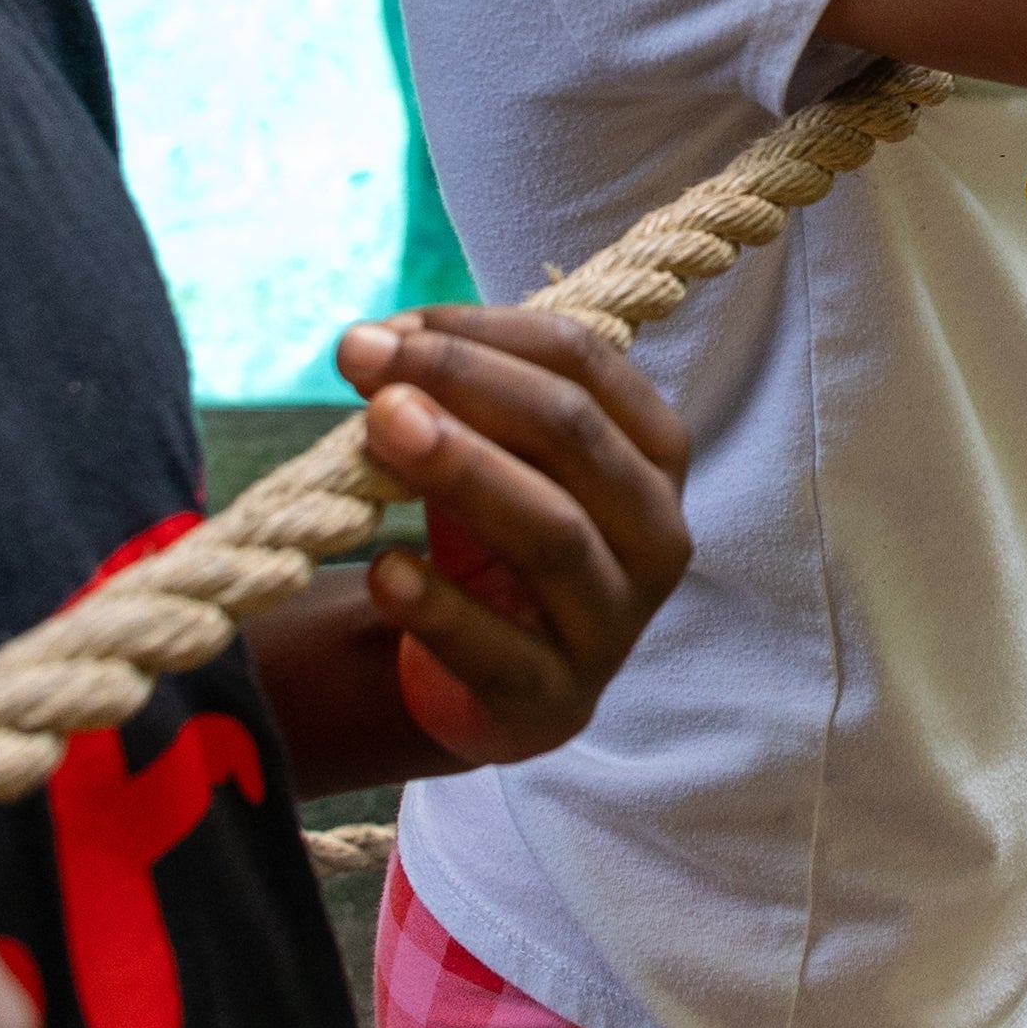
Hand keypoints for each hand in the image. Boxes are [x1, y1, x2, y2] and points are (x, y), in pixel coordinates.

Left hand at [268, 301, 695, 776]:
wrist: (496, 679)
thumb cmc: (501, 536)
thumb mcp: (498, 454)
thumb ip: (450, 395)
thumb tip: (372, 344)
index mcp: (655, 451)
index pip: (585, 362)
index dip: (486, 332)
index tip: (391, 328)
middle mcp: (657, 533)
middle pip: (573, 434)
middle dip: (466, 383)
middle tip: (369, 365)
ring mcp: (615, 623)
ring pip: (552, 532)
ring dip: (462, 469)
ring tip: (379, 427)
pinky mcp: (556, 699)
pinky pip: (500, 650)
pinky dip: (440, 607)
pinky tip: (384, 569)